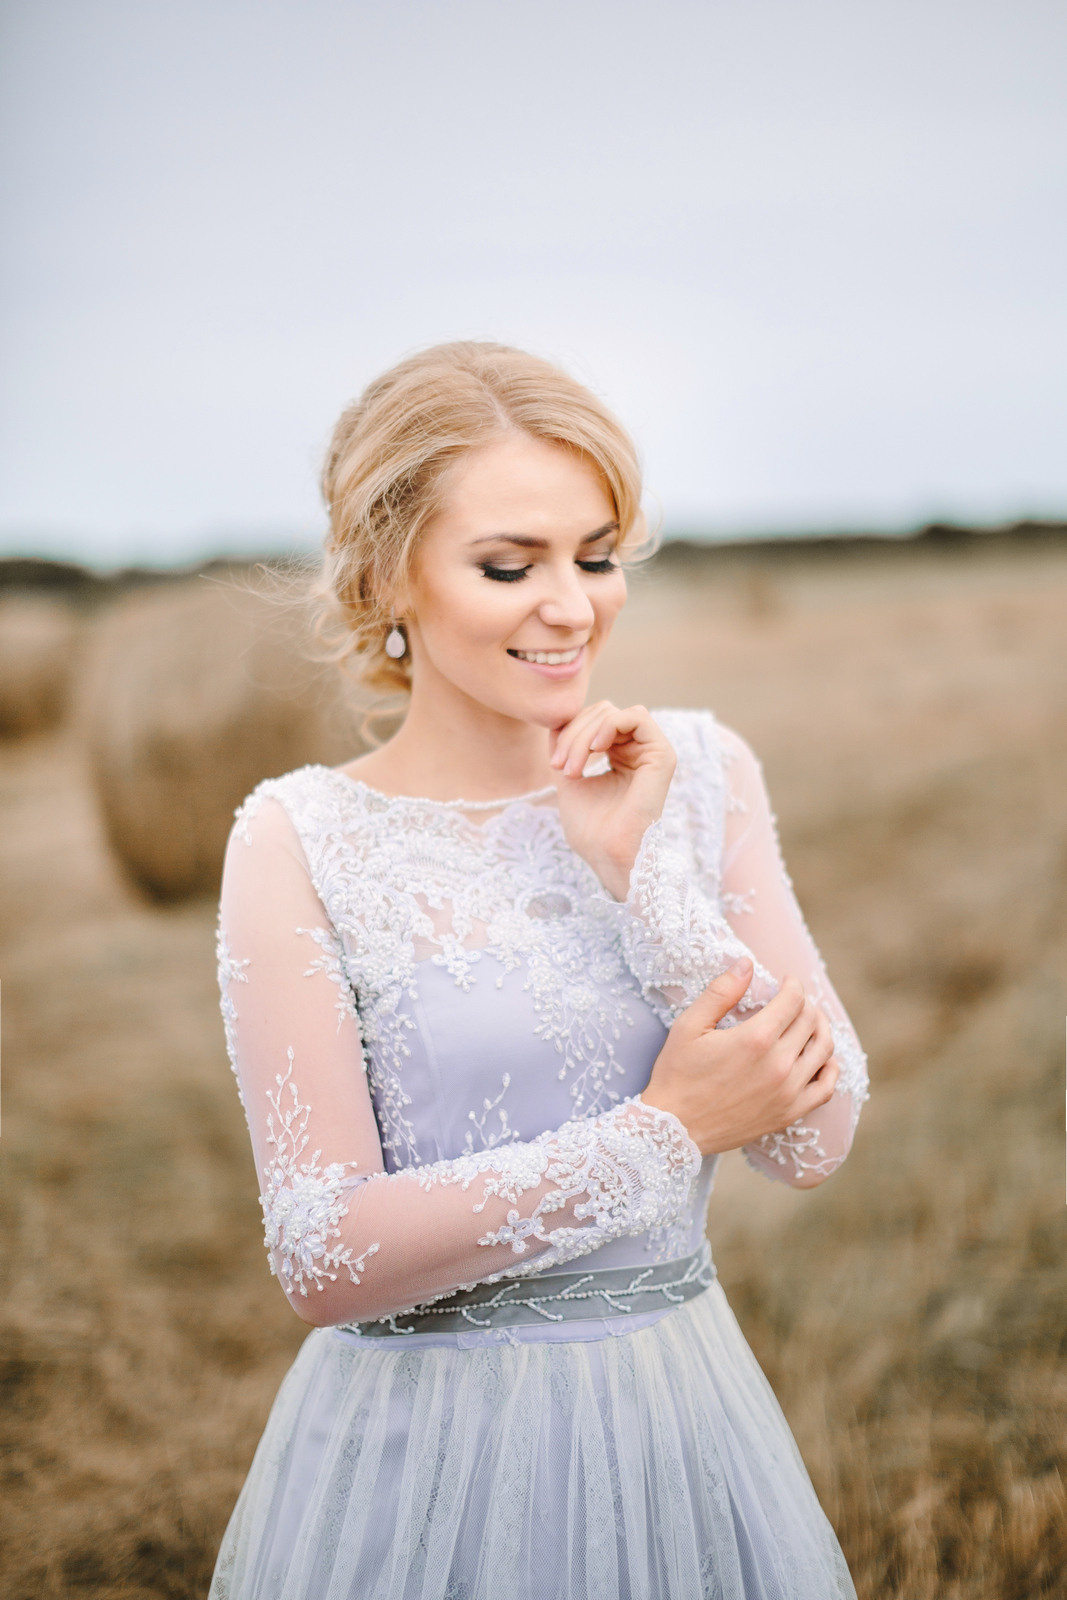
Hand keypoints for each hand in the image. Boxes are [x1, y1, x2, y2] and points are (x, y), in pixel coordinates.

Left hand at [550, 702, 675, 899]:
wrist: (608, 855)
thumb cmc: (591, 829)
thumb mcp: (568, 778)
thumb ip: (565, 747)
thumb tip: (557, 720)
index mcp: (620, 755)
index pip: (593, 720)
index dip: (569, 733)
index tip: (555, 766)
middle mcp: (638, 751)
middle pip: (601, 712)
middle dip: (574, 735)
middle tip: (560, 768)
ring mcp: (652, 752)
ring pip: (613, 713)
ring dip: (585, 735)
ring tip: (573, 768)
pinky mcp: (662, 755)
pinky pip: (636, 717)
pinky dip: (609, 726)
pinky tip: (596, 749)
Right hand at [641, 959, 839, 1155]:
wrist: (674, 1128)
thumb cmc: (677, 1074)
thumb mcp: (689, 1025)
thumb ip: (721, 992)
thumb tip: (746, 963)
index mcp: (755, 1039)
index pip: (793, 1000)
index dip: (793, 985)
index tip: (786, 981)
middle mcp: (778, 1065)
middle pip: (811, 1021)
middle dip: (805, 1004)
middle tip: (794, 1001)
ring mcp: (788, 1092)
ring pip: (824, 1050)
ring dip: (821, 1029)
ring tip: (810, 1022)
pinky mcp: (789, 1113)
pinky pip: (826, 1088)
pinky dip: (830, 1069)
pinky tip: (822, 1059)